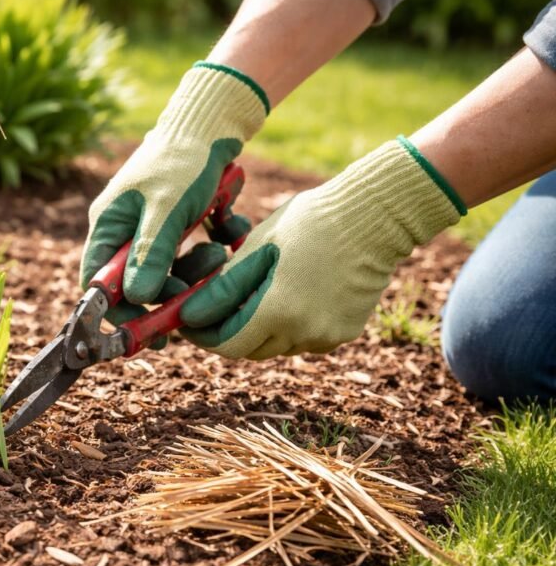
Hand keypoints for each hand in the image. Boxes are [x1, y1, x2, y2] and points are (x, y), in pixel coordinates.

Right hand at [80, 63, 266, 345]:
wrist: (214, 120)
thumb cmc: (185, 159)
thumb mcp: (168, 209)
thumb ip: (151, 253)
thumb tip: (137, 297)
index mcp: (108, 225)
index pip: (99, 285)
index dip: (121, 313)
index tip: (152, 331)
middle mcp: (123, 228)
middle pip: (136, 282)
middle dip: (168, 291)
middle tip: (195, 297)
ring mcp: (150, 225)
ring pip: (167, 269)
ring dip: (194, 270)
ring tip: (218, 254)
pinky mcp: (177, 221)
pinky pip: (188, 251)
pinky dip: (209, 248)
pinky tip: (229, 230)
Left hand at [179, 137, 465, 358]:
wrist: (377, 216)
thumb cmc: (311, 221)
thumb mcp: (257, 247)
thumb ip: (223, 287)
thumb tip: (189, 314)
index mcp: (278, 310)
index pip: (227, 345)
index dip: (205, 336)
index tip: (192, 321)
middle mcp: (304, 332)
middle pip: (251, 348)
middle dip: (231, 331)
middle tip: (219, 305)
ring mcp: (328, 336)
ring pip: (278, 345)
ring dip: (262, 328)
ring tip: (261, 289)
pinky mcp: (345, 332)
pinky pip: (305, 339)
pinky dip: (291, 324)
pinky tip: (295, 291)